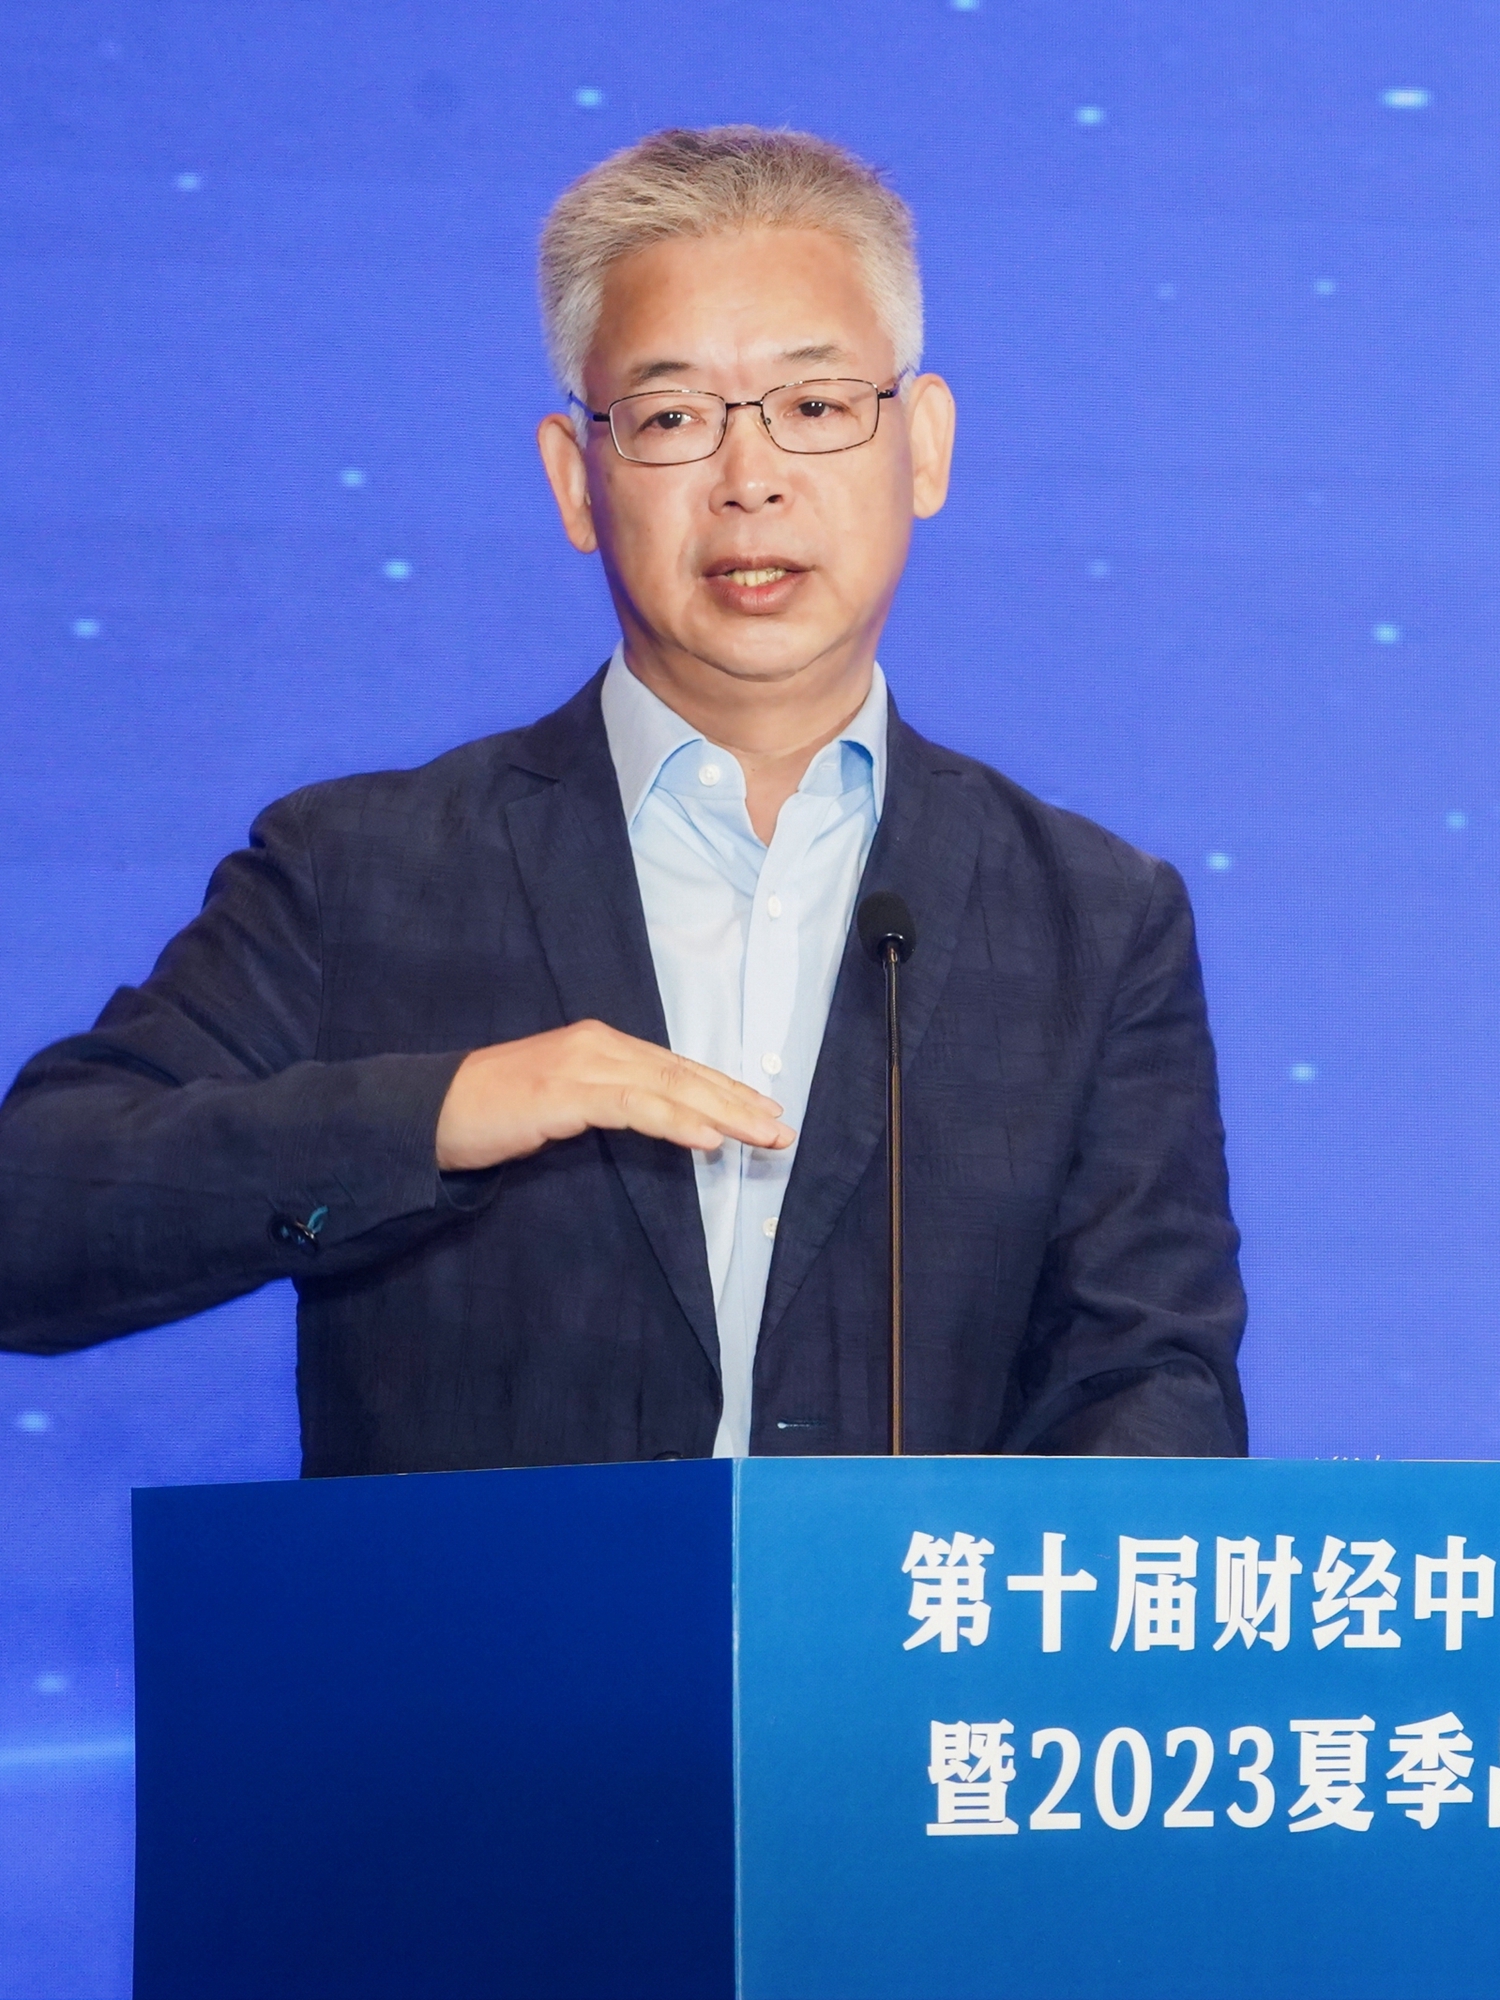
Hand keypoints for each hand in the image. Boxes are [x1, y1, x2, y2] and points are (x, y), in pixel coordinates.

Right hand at [435, 1019, 795, 1171]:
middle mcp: (600, 1045)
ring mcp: (583, 1064)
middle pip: (684, 1073)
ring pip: (669, 1087)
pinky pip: (633, 1107)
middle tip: (782, 1128)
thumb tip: (661, 1122)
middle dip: (738, 1101)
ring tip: (762, 1136)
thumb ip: (609, 1103)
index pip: (677, 1068)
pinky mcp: (566, 1092)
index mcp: (602, 1045)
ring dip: (722, 1114)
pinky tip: (707, 1140)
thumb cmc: (497, 1112)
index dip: (725, 1088)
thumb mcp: (564, 1103)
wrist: (432, 1111)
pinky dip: (675, 1121)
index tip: (765, 1110)